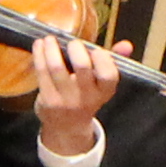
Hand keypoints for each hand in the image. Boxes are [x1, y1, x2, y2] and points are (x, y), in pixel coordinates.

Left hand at [28, 32, 114, 154]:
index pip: (108, 75)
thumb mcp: (102, 84)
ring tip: (49, 39)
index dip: (103, 59)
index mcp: (104, 91)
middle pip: (82, 67)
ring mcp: (66, 99)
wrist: (68, 127)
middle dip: (76, 48)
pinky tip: (39, 46)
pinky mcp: (48, 100)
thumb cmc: (86, 96)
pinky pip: (42, 72)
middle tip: (72, 43)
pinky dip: (39, 55)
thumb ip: (113, 62)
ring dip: (51, 48)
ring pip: (57, 67)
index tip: (96, 50)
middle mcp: (86, 97)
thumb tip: (126, 45)